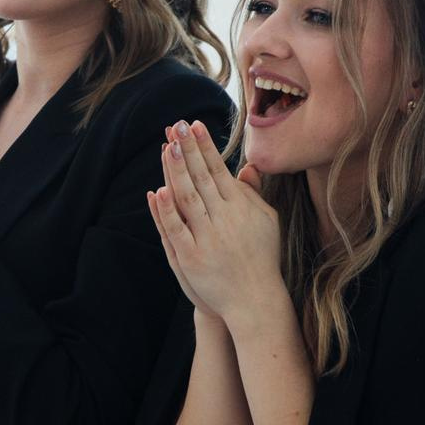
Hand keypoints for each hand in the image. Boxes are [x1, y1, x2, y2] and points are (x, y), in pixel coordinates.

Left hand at [147, 120, 282, 324]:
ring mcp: (208, 238)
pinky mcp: (192, 257)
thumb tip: (248, 167)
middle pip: (201, 178)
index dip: (206, 147)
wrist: (255, 300)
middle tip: (176, 125)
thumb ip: (253, 194)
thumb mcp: (266, 222)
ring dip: (177, 172)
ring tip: (166, 147)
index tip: (194, 125)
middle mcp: (225, 219)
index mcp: (241, 208)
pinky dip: (167, 210)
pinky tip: (158, 191)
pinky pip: (177, 229)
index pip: (219, 170)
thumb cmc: (262, 257)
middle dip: (188, 150)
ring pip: (188, 198)